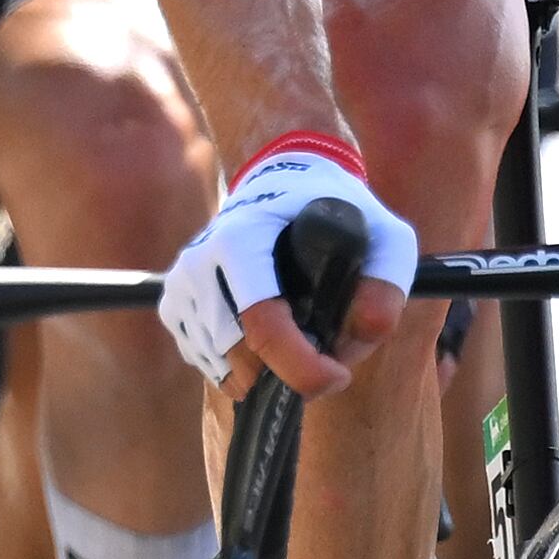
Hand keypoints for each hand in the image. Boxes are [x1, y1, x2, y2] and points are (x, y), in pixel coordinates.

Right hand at [161, 141, 418, 393]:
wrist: (281, 182)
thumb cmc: (334, 211)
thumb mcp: (382, 235)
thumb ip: (386, 284)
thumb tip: (366, 331)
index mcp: (242, 239)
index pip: (262, 324)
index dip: (302, 366)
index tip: (338, 375)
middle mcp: (200, 262)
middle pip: (241, 356)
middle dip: (290, 371)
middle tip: (327, 355)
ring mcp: (181, 285)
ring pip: (222, 366)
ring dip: (266, 372)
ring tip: (301, 342)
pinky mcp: (173, 304)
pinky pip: (204, 362)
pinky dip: (239, 369)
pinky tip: (265, 344)